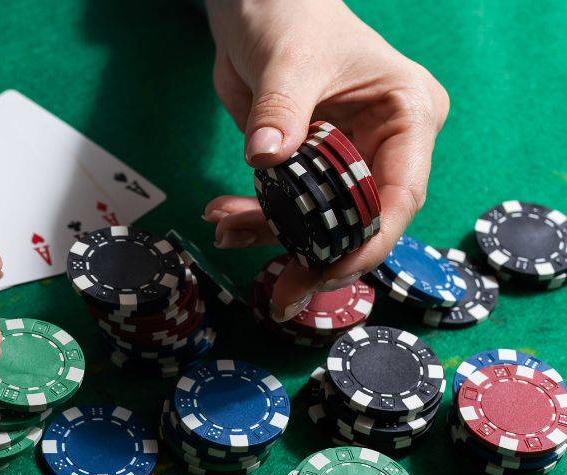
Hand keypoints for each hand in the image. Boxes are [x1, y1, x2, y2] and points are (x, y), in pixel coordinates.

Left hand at [203, 0, 448, 320]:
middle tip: (280, 290)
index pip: (400, 194)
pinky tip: (223, 216)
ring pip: (317, 221)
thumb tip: (265, 160)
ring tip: (225, 226)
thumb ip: (280, 111)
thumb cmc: (291, 14)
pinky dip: (255, 218)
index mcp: (407, 115)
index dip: (369, 241)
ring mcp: (342, 157)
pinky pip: (285, 206)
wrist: (255, 3)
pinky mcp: (304, 164)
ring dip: (272, 235)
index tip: (329, 270)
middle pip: (359, 219)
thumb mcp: (289, 60)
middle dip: (316, 254)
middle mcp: (382, 144)